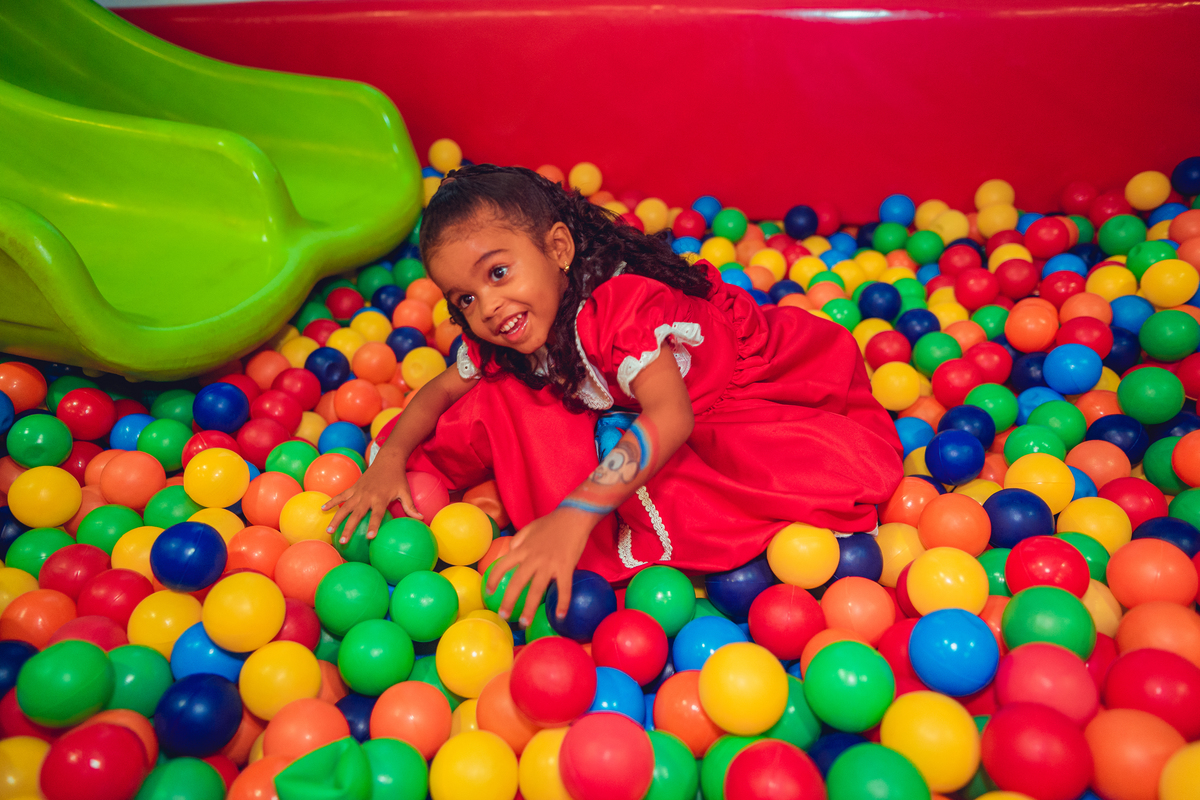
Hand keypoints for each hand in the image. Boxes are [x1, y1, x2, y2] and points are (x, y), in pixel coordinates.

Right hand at [323, 450, 420, 543]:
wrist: (388, 459)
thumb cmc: (398, 478)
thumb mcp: (405, 492)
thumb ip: (410, 507)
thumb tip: (422, 519)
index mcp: (381, 498)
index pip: (377, 515)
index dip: (373, 526)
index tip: (369, 537)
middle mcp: (367, 496)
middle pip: (357, 514)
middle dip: (349, 528)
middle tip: (343, 541)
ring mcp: (358, 491)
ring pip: (345, 507)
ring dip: (336, 519)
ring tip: (329, 531)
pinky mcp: (353, 487)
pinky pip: (341, 495)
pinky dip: (332, 501)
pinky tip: (322, 509)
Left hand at [485, 507, 592, 626]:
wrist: (573, 517)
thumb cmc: (551, 522)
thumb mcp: (529, 528)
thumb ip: (518, 540)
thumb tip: (510, 551)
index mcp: (522, 549)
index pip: (502, 565)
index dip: (493, 579)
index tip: (488, 591)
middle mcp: (533, 558)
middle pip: (517, 583)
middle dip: (508, 601)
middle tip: (503, 616)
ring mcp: (549, 564)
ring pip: (536, 590)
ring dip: (529, 608)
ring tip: (524, 623)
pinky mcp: (566, 567)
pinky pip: (563, 588)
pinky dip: (562, 603)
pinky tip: (560, 616)